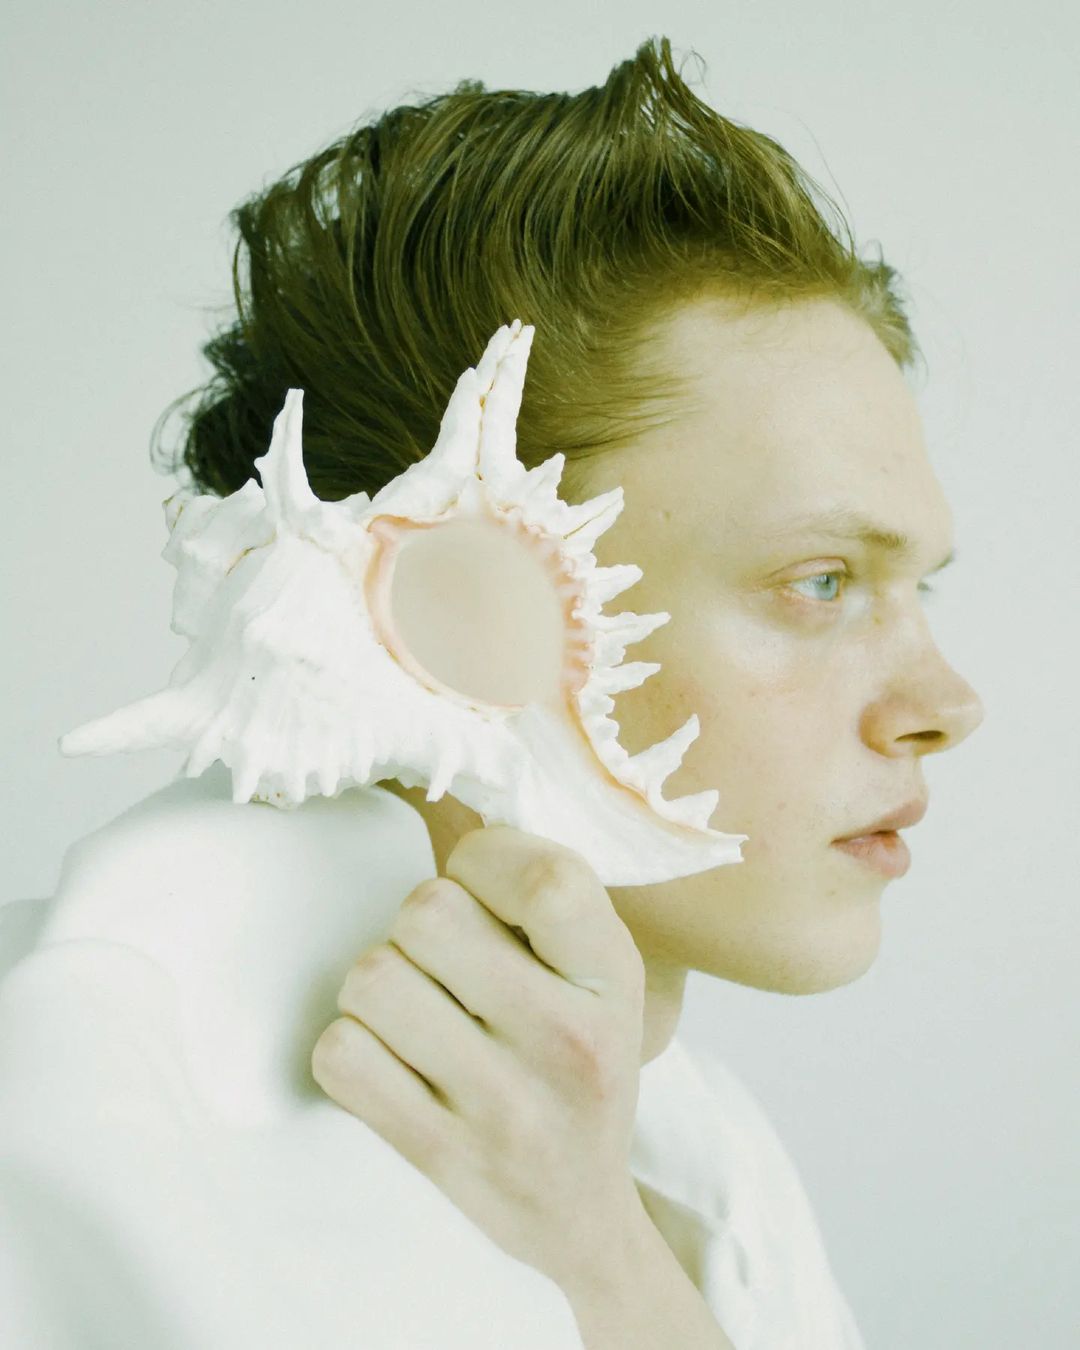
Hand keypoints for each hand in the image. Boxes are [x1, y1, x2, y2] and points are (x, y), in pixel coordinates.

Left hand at [310, 822, 647, 1290]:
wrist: (580, 1216)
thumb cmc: (578, 1063)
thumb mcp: (602, 974)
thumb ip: (544, 893)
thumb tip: (452, 802)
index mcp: (616, 977)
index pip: (541, 873)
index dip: (484, 861)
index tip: (486, 892)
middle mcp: (570, 1042)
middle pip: (427, 911)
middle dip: (420, 925)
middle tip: (445, 962)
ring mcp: (504, 1108)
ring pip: (373, 976)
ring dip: (379, 985)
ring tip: (418, 1012)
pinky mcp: (438, 1155)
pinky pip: (340, 1055)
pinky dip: (351, 1046)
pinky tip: (391, 1060)